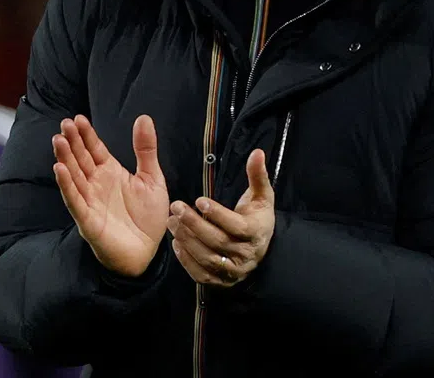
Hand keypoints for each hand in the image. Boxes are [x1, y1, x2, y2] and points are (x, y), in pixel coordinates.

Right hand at [52, 114, 168, 277]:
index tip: (78, 118)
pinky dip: (67, 185)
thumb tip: (144, 118)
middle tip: (65, 124)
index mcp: (111, 172)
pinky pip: (74, 200)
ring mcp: (90, 201)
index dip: (86, 134)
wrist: (148, 252)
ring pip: (74, 176)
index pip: (95, 149)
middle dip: (72, 142)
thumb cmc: (148, 217)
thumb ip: (146, 150)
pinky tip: (59, 169)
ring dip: (65, 158)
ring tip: (58, 140)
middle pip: (81, 159)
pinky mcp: (88, 219)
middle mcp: (97, 184)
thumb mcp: (152, 179)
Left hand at [169, 148, 274, 287]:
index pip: (236, 226)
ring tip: (172, 222)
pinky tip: (176, 243)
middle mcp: (246, 255)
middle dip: (194, 224)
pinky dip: (187, 260)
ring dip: (187, 240)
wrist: (260, 247)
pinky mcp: (221, 282)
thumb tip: (257, 152)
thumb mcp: (262, 195)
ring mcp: (233, 271)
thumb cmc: (257, 217)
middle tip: (176, 207)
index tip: (199, 200)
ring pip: (207, 258)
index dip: (217, 214)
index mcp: (256, 232)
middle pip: (217, 241)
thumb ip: (258, 175)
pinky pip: (201, 274)